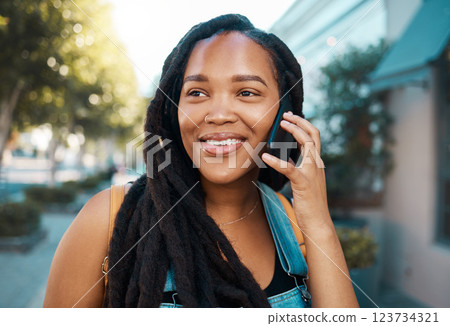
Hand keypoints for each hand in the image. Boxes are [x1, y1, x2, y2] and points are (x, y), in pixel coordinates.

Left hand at [261, 111, 330, 230]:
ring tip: (282, 123)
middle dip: (300, 121)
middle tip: (286, 115)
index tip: (290, 118)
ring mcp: (312, 172)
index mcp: (316, 164)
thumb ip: (299, 169)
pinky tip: (265, 157)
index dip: (302, 125)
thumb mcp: (305, 183)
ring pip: (307, 143)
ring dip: (294, 131)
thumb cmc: (310, 205)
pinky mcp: (303, 183)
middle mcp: (317, 164)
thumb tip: (289, 161)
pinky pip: (289, 168)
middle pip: (313, 134)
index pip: (313, 138)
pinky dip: (276, 161)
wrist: (318, 223)